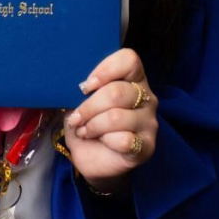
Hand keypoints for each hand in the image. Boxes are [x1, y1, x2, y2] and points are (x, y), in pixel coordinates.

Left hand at [64, 48, 157, 193]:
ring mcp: (149, 122)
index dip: (106, 69)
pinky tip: (100, 142)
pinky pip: (124, 140)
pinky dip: (105, 140)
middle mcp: (146, 97)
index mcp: (132, 78)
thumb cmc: (88, 123)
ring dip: (93, 125)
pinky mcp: (147, 146)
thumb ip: (82, 89)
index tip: (86, 85)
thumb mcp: (79, 102)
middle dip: (89, 107)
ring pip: (116, 117)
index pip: (129, 60)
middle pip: (117, 92)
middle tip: (76, 118)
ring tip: (84, 131)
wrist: (93, 159)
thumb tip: (69, 82)